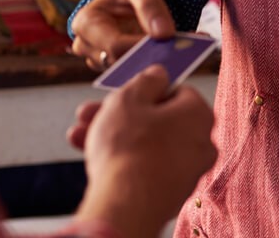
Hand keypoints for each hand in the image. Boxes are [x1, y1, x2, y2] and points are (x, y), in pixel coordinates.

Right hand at [71, 0, 174, 69]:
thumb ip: (150, 5)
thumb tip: (163, 34)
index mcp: (85, 23)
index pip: (115, 46)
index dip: (142, 47)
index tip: (167, 44)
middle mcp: (85, 45)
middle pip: (119, 62)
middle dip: (147, 58)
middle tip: (176, 54)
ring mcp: (96, 59)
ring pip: (125, 73)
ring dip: (149, 65)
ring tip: (173, 55)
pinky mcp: (111, 67)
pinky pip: (131, 74)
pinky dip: (149, 67)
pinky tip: (167, 59)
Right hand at [73, 66, 216, 236]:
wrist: (127, 204)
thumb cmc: (129, 144)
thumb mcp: (129, 98)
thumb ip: (145, 81)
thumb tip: (158, 74)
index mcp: (198, 113)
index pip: (176, 90)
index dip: (146, 89)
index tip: (122, 92)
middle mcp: (201, 142)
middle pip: (157, 120)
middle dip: (119, 115)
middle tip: (89, 112)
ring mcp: (188, 171)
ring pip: (147, 144)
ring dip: (113, 136)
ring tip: (78, 134)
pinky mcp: (171, 194)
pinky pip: (147, 168)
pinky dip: (124, 160)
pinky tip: (91, 157)